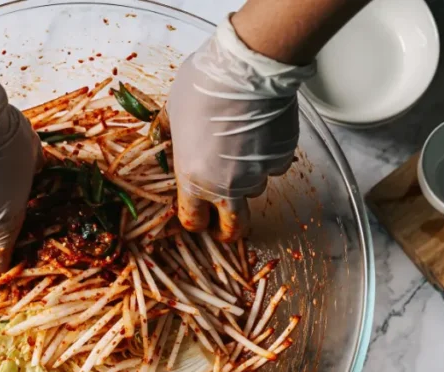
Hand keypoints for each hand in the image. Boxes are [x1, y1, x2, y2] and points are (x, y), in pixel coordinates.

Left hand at [166, 15, 314, 240]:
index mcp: (193, 179)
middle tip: (226, 220)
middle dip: (228, 228)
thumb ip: (170, 134)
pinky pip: (274, 167)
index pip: (193, 221)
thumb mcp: (172, 111)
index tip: (198, 218)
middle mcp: (227, 186)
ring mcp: (258, 175)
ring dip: (248, 179)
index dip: (195, 221)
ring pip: (254, 191)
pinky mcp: (280, 159)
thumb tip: (163, 137)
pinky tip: (260, 133)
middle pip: (233, 227)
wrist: (246, 70)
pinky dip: (268, 157)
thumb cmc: (205, 87)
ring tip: (242, 149)